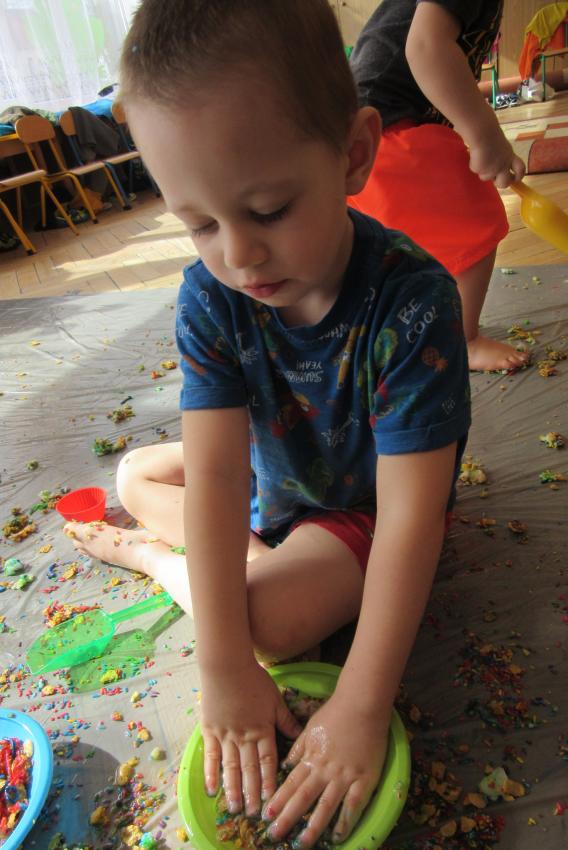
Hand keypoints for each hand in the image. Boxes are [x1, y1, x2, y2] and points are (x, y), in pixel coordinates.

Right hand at [200, 661, 302, 815]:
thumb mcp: (275, 699)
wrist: (227, 666)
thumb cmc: (254, 679)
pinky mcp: (210, 730)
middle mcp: (244, 736)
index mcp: (262, 729)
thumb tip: (299, 736)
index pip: (267, 761)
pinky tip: (212, 789)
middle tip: (253, 814)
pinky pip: (210, 756)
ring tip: (234, 808)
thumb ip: (285, 720)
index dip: (269, 782)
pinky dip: (211, 773)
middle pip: (249, 769)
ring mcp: (225, 735)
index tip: (272, 799)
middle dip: (252, 793)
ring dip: (233, 789)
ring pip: (230, 767)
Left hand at [262, 694, 388, 848]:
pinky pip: (353, 805)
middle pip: (303, 798)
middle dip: (287, 818)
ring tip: (301, 844)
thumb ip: (298, 748)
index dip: (277, 800)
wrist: (362, 702)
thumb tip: (285, 766)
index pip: (290, 783)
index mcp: (311, 756)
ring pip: (326, 806)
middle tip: (273, 836)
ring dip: (312, 827)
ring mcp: (345, 775)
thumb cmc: (336, 712)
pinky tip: (336, 837)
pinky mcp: (365, 779)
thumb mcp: (311, 727)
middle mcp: (324, 769)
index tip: (265, 816)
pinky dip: (345, 823)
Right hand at [466, 123, 525, 187]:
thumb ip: (502, 158)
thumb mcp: (502, 147)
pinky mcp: (481, 170)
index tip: (515, 179)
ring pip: (486, 178)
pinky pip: (476, 171)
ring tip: (480, 157)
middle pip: (504, 183)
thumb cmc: (491, 136)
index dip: (518, 176)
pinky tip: (475, 155)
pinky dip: (474, 165)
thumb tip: (499, 169)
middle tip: (494, 179)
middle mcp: (503, 165)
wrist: (482, 133)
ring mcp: (492, 169)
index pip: (521, 170)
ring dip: (482, 170)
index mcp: (510, 157)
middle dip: (499, 183)